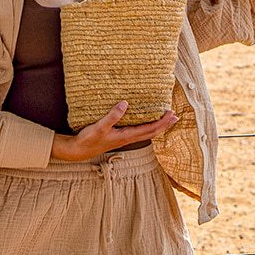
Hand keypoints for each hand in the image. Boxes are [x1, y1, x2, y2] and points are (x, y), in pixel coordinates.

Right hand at [50, 101, 178, 161]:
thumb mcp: (100, 126)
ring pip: (146, 133)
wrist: (79, 151)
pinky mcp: (120, 137)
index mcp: (126, 136)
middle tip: (175, 116)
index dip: (162, 122)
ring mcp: (124, 138)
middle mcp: (128, 138)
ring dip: (158, 126)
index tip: (171, 114)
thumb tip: (125, 103)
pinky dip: (147, 127)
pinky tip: (146, 122)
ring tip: (166, 119)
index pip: (150, 129)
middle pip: (152, 132)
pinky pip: (139, 132)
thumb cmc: (89, 139)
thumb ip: (112, 115)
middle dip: (164, 125)